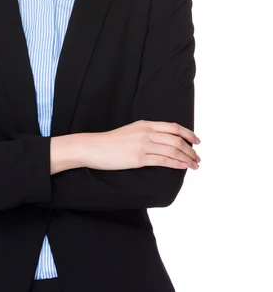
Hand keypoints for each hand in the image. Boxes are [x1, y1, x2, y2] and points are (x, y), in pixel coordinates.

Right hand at [81, 120, 200, 170]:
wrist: (94, 147)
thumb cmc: (111, 141)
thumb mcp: (131, 130)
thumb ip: (146, 133)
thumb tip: (162, 141)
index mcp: (145, 124)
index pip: (173, 127)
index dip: (188, 133)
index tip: (196, 141)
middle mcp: (146, 132)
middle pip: (176, 139)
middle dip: (190, 149)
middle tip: (198, 157)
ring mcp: (143, 145)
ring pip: (172, 150)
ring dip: (187, 158)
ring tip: (194, 165)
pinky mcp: (138, 158)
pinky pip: (163, 160)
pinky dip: (176, 163)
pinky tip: (183, 167)